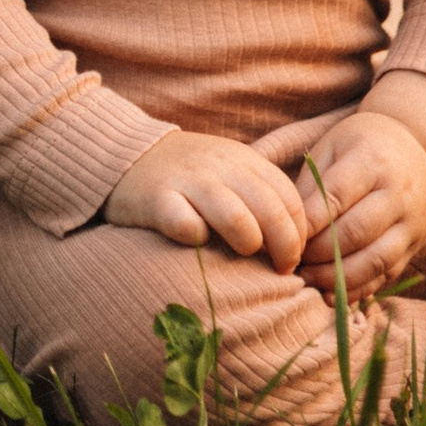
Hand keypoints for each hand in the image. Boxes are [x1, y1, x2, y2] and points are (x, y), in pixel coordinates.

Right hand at [103, 130, 310, 269]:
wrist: (127, 153)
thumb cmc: (189, 176)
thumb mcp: (229, 173)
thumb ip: (260, 197)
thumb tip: (298, 244)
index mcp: (244, 159)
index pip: (290, 198)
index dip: (298, 234)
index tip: (292, 259)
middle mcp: (220, 166)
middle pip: (271, 210)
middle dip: (283, 248)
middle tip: (278, 272)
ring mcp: (189, 181)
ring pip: (237, 218)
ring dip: (247, 243)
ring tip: (240, 255)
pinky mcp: (157, 199)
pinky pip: (186, 225)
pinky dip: (196, 239)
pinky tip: (194, 243)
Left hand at [291, 108, 425, 296]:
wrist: (417, 148)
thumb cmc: (362, 145)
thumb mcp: (334, 147)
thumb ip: (312, 183)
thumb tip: (288, 225)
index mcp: (373, 161)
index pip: (338, 195)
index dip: (310, 221)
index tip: (286, 236)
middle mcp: (398, 194)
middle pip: (357, 231)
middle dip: (320, 252)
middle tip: (293, 261)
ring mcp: (410, 224)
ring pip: (374, 260)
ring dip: (337, 277)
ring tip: (308, 279)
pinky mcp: (414, 247)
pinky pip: (386, 275)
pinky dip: (358, 289)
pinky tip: (332, 292)